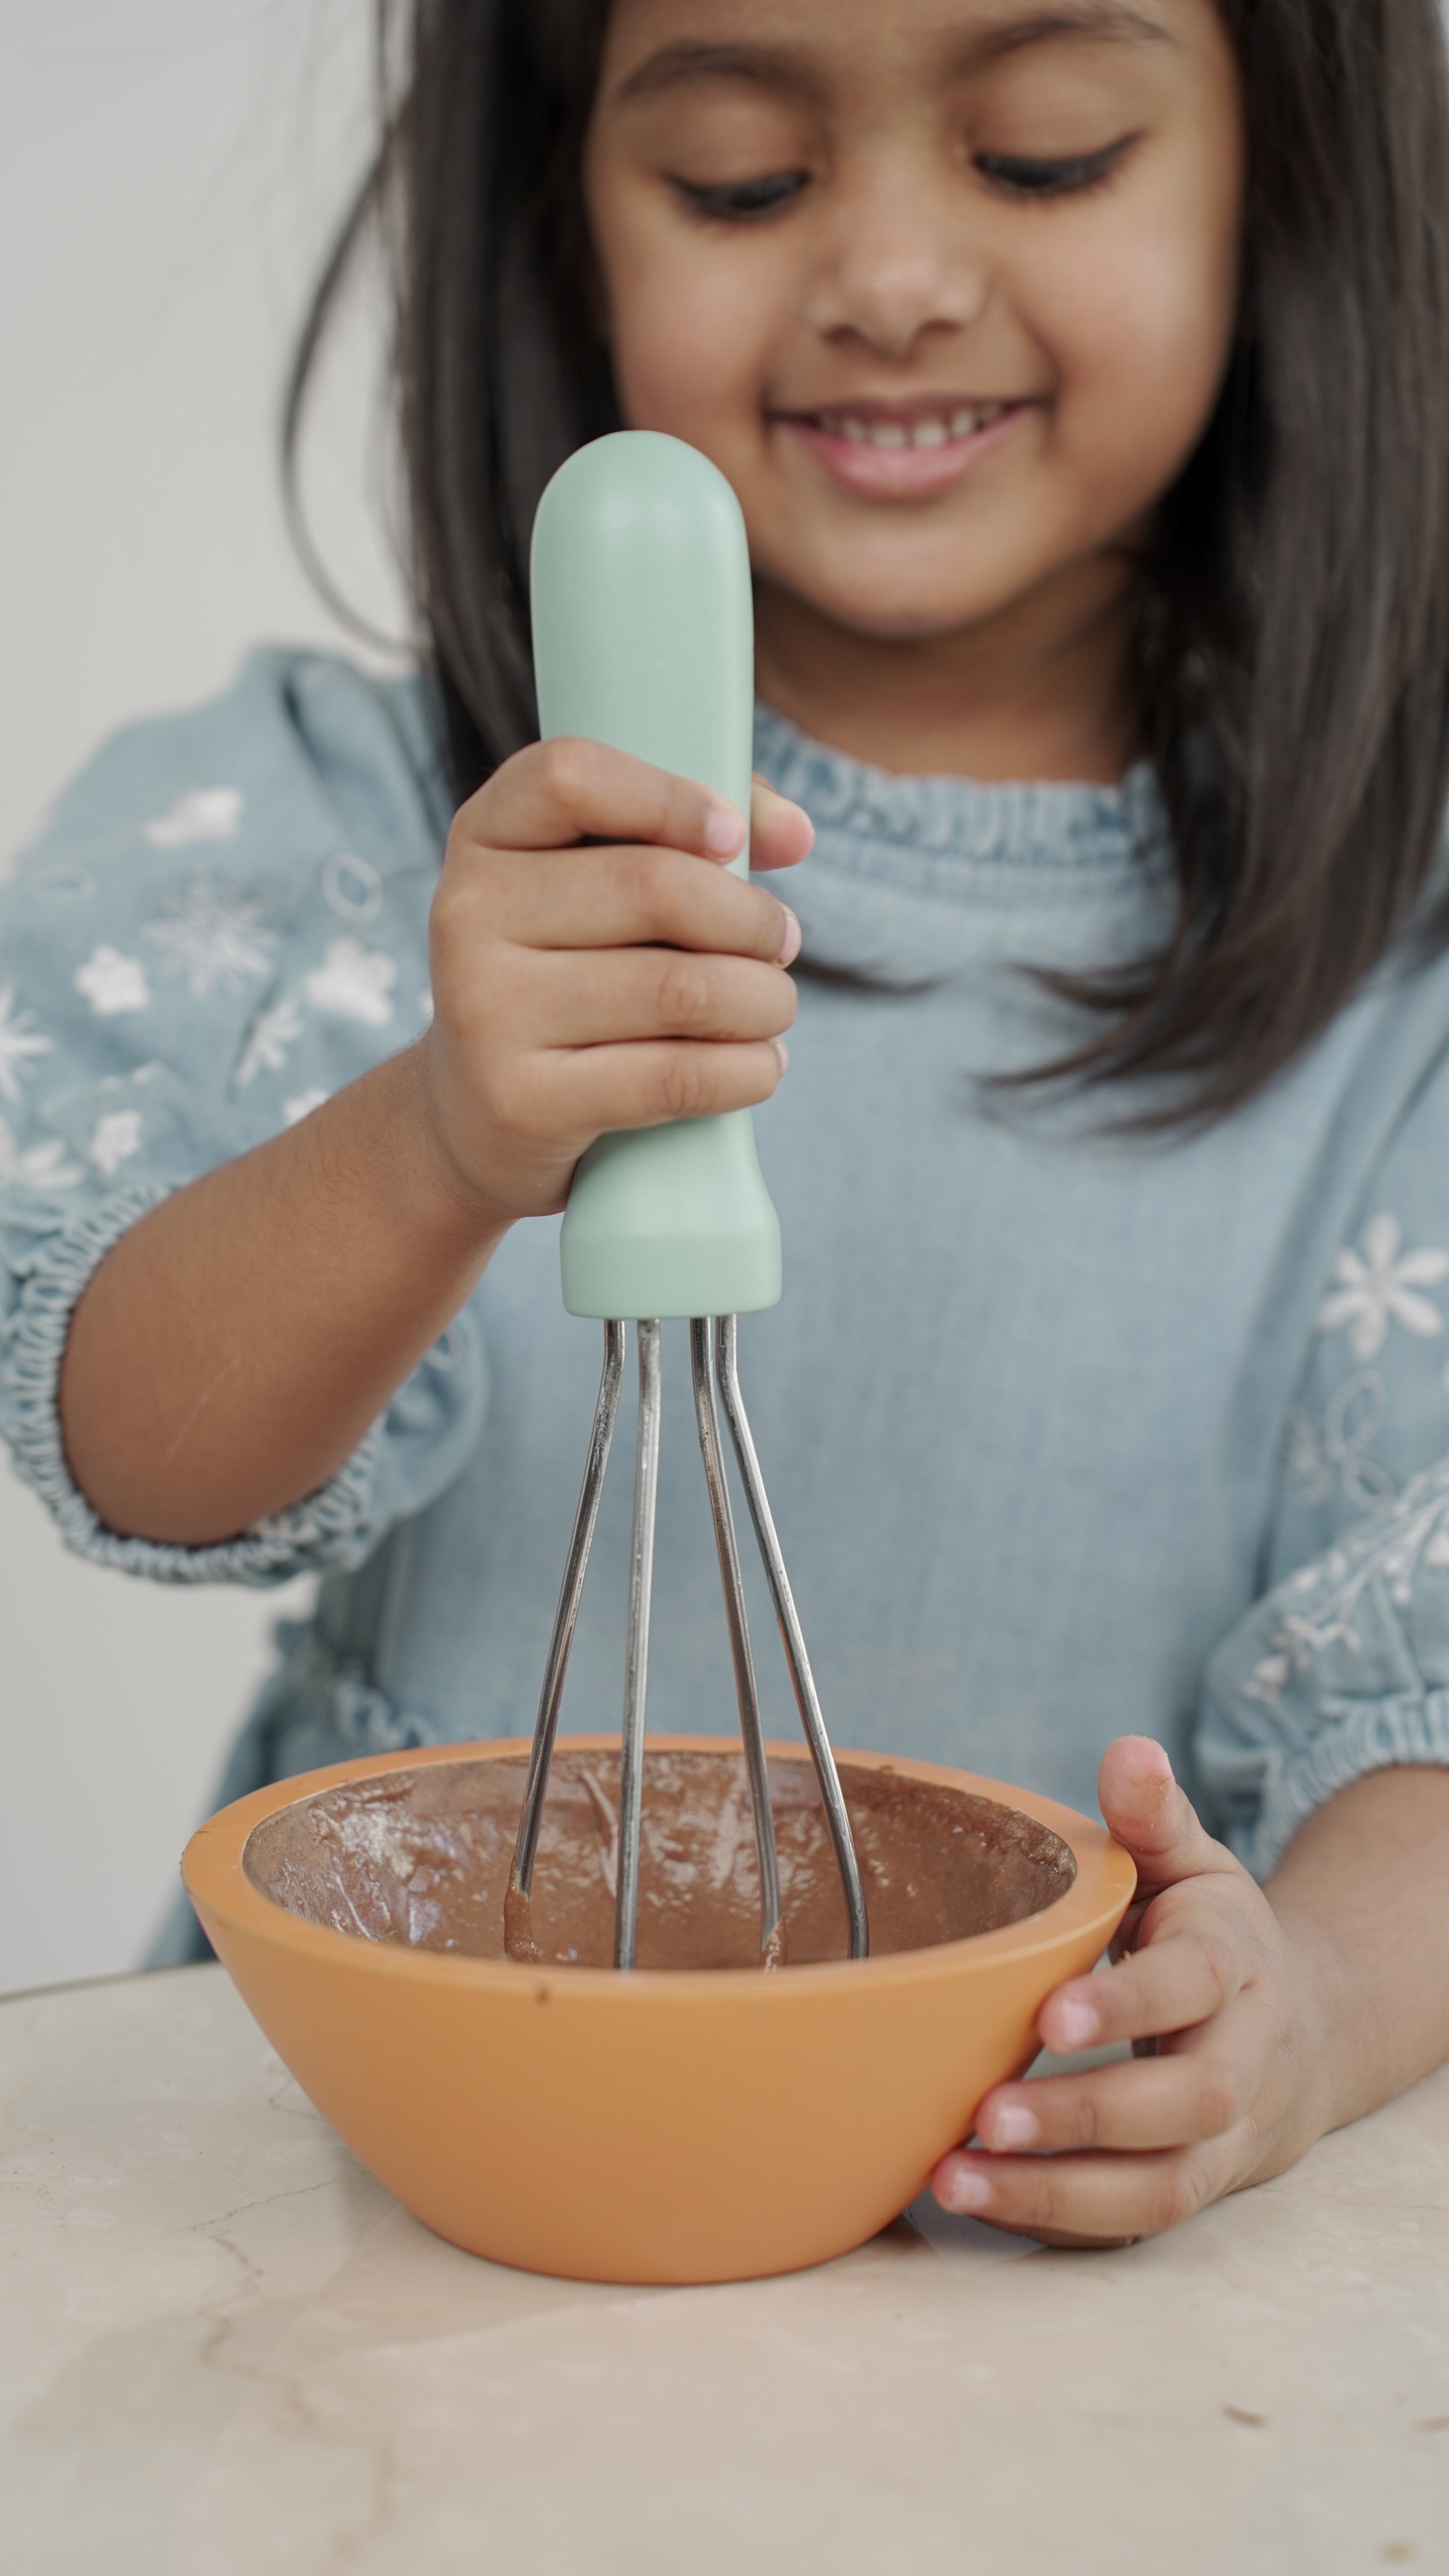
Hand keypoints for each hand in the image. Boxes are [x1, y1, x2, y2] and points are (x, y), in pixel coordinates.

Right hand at [421, 740, 811, 1224]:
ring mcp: (486, 1011)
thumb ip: (696, 832)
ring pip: (680, 990)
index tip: (731, 838)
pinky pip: (674, 1077)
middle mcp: (469, 914)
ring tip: (773, 1007)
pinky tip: (759, 1066)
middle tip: (781, 943)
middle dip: (752, 921)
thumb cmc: (569, 976)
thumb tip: (794, 831)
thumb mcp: (602, 885)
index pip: (570, 776)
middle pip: (655, 887)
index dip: (670, 797)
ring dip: (764, 1000)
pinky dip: (746, 1071)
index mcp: (486, 835)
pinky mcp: (522, 1102)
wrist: (476, 1115)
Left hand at [930, 1737, 1338, 2246]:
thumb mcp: (1193, 1865)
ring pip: (1159, 2186)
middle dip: (1085, 2115)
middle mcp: (1239, 2064)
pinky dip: (1056, 2220)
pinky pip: (1131, 2223)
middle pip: (1184, 2105)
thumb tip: (1129, 1752)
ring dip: (1057, 2190)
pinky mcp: (1189, 2187)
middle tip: (984, 2115)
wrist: (1300, 2037)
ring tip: (954, 2179)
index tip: (1048, 2016)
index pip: (1192, 1988)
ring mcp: (1219, 2140)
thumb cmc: (1214, 1939)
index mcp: (1234, 1968)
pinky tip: (976, 2199)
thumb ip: (1154, 1816)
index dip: (1126, 2005)